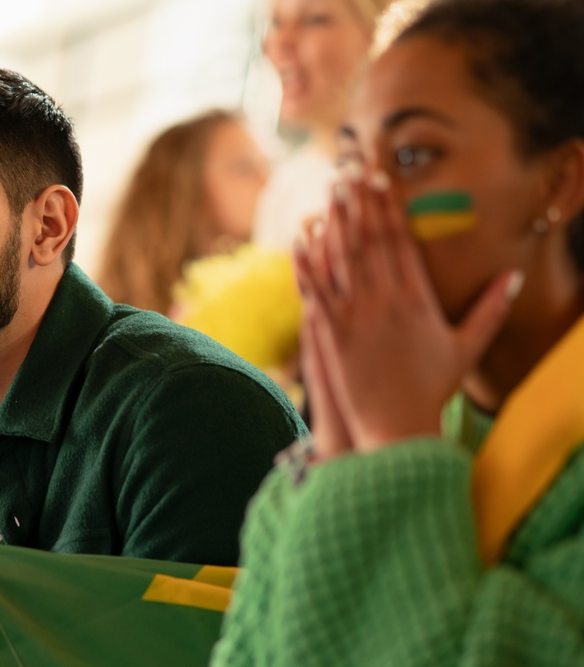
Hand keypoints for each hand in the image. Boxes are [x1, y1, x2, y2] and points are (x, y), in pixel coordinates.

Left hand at [295, 169, 520, 450]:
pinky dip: (307, 261)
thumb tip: (513, 276)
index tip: (381, 180)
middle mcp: (385, 302)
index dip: (388, 207)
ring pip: (341, 258)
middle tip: (350, 170)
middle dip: (360, 202)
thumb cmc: (431, 390)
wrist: (396, 428)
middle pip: (369, 240)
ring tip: (329, 191)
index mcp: (417, 300)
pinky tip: (300, 236)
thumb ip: (490, 309)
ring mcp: (354, 316)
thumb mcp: (466, 348)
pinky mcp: (329, 334)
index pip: (400, 242)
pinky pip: (315, 289)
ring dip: (334, 220)